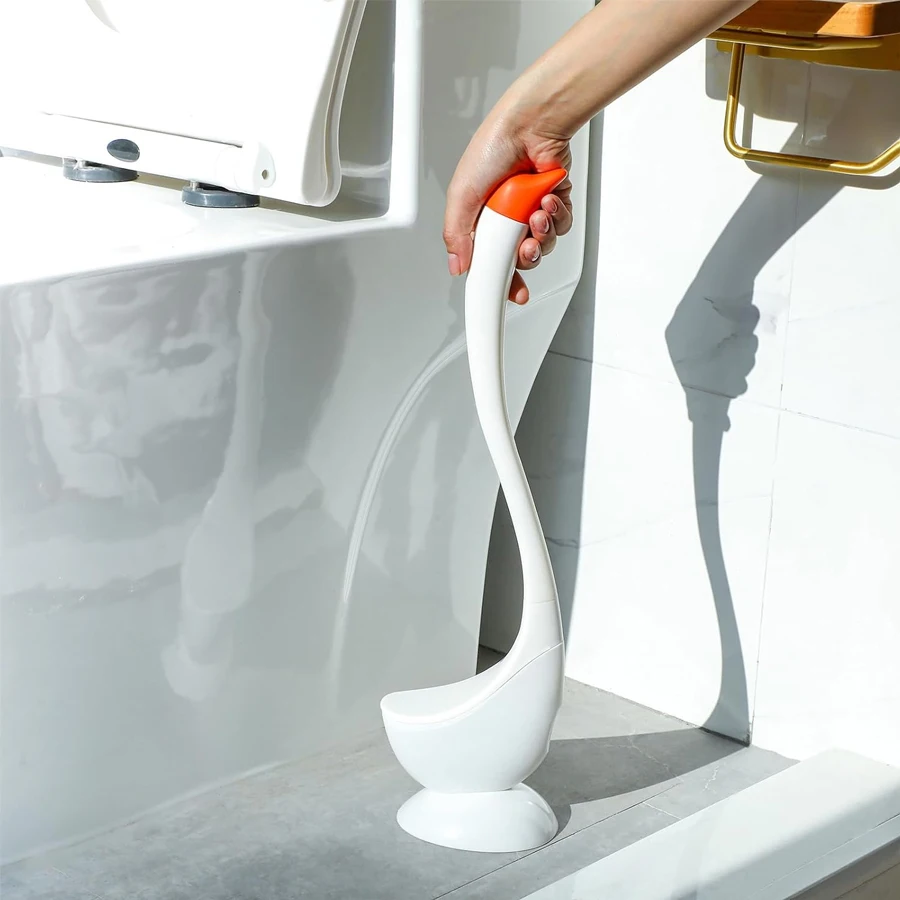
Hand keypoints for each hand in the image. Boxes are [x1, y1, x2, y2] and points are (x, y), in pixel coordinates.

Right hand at [443, 105, 573, 304]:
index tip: (510, 295)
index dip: (501, 283)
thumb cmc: (492, 148)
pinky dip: (557, 217)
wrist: (530, 124)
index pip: (490, 263)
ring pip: (544, 245)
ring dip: (542, 234)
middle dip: (526, 257)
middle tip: (524, 246)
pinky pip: (561, 226)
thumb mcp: (462, 195)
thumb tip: (458, 266)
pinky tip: (548, 200)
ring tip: (537, 214)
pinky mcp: (553, 203)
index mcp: (481, 221)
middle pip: (520, 260)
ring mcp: (530, 212)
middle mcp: (506, 220)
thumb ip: (457, 234)